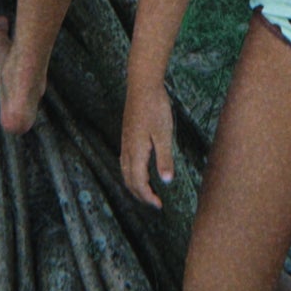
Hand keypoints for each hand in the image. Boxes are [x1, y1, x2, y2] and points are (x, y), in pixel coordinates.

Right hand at [121, 81, 174, 207]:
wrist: (142, 86)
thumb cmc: (155, 108)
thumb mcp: (164, 135)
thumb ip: (164, 158)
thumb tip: (166, 181)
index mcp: (136, 152)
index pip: (139, 182)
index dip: (148, 196)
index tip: (159, 205)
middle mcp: (127, 149)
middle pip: (129, 180)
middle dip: (140, 194)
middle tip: (154, 203)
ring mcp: (125, 142)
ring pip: (125, 171)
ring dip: (134, 184)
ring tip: (146, 191)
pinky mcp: (127, 135)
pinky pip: (125, 161)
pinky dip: (131, 173)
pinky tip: (139, 170)